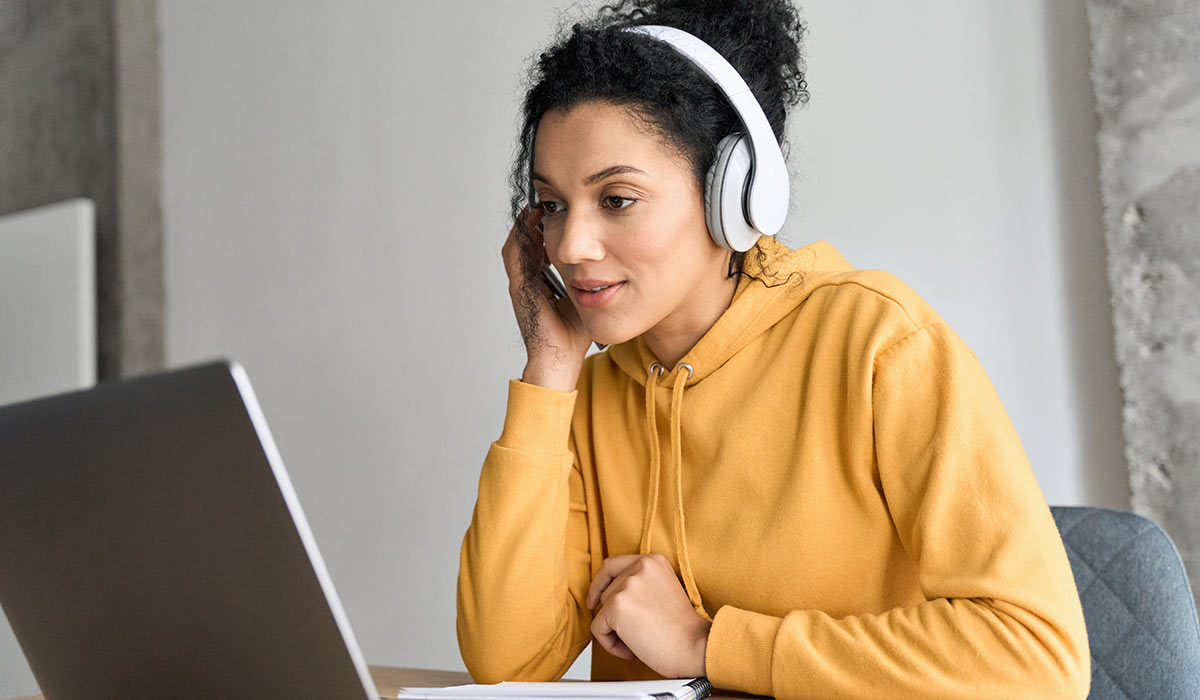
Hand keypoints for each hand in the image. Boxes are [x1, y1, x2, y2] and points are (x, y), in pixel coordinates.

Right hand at [501, 205, 591, 369]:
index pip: (539, 251)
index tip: (560, 216)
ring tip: (539, 208)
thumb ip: (593, 282)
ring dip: (526, 225)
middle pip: (527, 244)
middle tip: (549, 205)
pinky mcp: (519, 289)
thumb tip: (613, 264)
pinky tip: (532, 222)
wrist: (560, 359)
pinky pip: (515, 255)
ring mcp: (521, 285)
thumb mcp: (587, 299)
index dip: (546, 231)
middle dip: (536, 223)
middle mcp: (528, 283)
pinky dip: (521, 236)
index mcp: (542, 285)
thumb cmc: (574, 336)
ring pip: (517, 245)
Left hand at [587, 554, 711, 677]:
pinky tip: (633, 649)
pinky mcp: (617, 605)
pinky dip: (610, 645)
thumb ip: (639, 585)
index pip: (611, 565)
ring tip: (641, 640)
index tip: (596, 599)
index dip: (600, 584)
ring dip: (616, 632)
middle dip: (615, 617)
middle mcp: (640, 567)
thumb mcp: (662, 592)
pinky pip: (597, 629)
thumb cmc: (682, 629)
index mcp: (652, 561)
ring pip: (601, 611)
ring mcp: (628, 584)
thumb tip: (606, 593)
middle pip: (605, 592)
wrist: (696, 647)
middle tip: (638, 632)